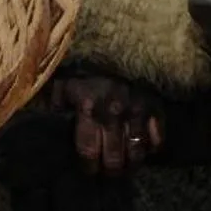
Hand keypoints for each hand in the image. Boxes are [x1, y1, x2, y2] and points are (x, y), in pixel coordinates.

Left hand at [42, 73, 164, 177]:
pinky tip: (145, 149)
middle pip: (113, 159)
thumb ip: (57, 99)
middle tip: (109, 172)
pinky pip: (158, 138)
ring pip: (136, 153)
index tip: (89, 170)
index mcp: (89, 108)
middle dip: (110, 170)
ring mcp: (137, 111)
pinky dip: (152, 147)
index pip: (88, 152)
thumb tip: (52, 118)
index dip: (88, 167)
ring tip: (126, 166)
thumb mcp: (65, 77)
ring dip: (131, 164)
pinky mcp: (155, 105)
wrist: (121, 38)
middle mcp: (113, 114)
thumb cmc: (89, 61)